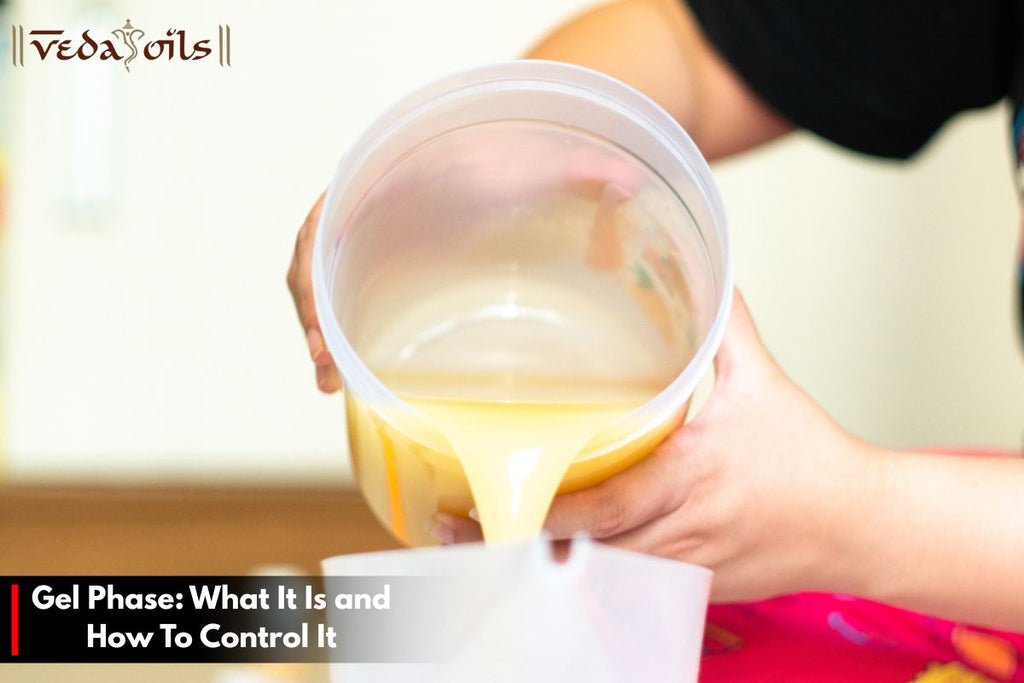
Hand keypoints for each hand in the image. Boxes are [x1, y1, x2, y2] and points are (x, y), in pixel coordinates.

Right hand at [287, 138, 643, 394]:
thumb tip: (631, 183)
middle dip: (313, 312)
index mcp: (395, 177)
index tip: (324, 321)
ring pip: (326, 280)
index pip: (329, 217)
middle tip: (324, 368)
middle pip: (317, 256)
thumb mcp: (545, 163)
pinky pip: (348, 293)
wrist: (508, 146)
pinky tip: (350, 371)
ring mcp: (377, 235)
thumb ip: (585, 171)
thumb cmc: (519, 155)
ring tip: (329, 382)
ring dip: (321, 329)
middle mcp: (373, 205)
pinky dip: (341, 330)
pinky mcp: (388, 262)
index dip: (317, 269)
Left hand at [436, 290, 868, 601]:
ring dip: (545, 566)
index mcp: (690, 477)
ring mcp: (686, 569)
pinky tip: (552, 564)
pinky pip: (630, 591)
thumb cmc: (812, 458)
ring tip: (486, 545)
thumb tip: (709, 271)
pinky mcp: (695, 589)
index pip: (602, 508)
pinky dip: (589, 581)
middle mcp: (681, 531)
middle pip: (584, 553)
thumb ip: (728, 327)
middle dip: (519, 546)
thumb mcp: (764, 383)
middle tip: (458, 526)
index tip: (487, 502)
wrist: (863, 527)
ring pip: (599, 579)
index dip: (541, 514)